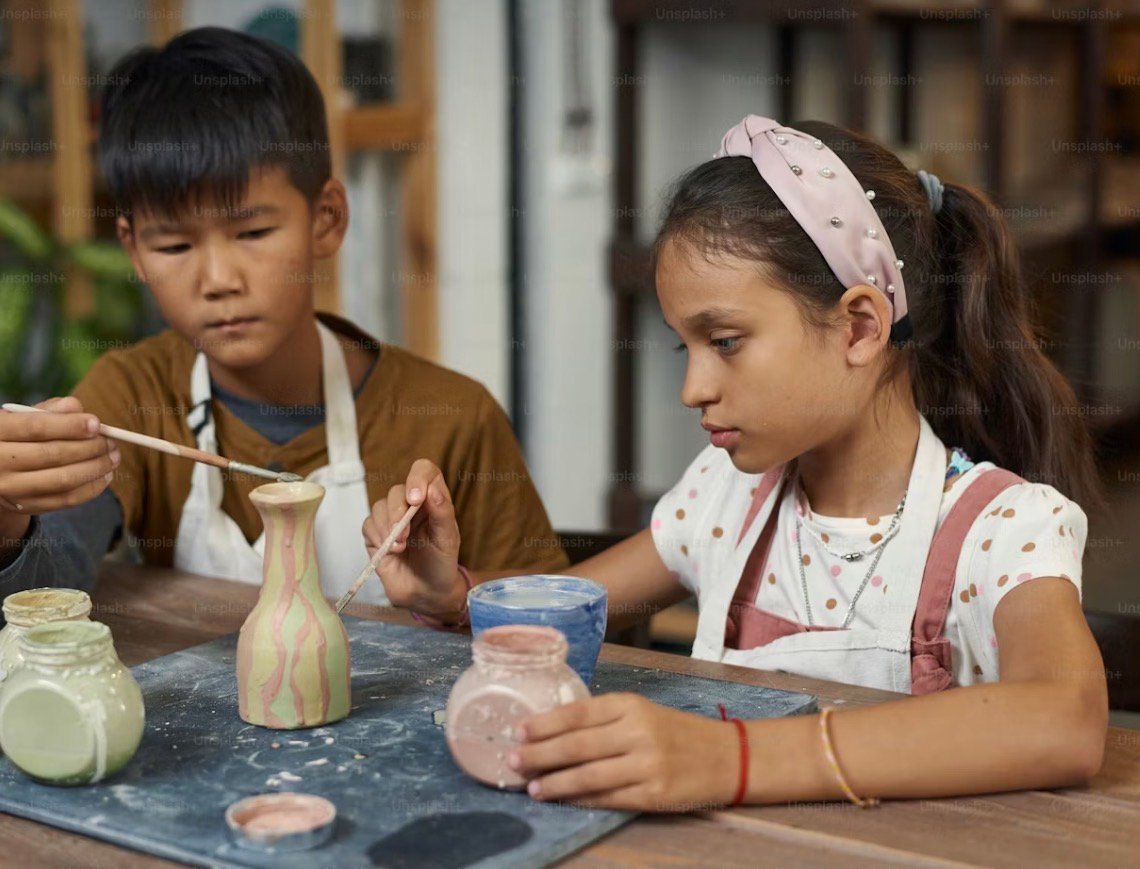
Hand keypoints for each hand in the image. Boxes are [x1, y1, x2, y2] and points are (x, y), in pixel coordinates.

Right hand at [0, 397, 118, 517]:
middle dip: (89, 447)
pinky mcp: (26, 505)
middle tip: (110, 441)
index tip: (96, 424)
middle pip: (53, 454)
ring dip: (95, 468)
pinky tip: (105, 475)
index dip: (69, 425)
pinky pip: (66, 500)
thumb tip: (75, 407)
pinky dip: (92, 487)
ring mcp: (11, 488)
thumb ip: (50, 410)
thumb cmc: (18, 437)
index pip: (35, 427)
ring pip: (63, 480)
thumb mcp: (24, 418)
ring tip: (113, 457)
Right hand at [361, 458, 462, 616]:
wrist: (426, 593)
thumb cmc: (441, 563)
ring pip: (379, 506)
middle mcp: (410, 505)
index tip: (416, 498)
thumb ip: (443, 512)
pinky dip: (377, 536)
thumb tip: (432, 489)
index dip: (417, 477)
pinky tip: (389, 551)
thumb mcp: (448, 539)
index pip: (423, 471)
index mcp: (432, 499)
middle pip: (396, 491)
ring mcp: (391, 518)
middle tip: (404, 534)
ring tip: (399, 548)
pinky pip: (368, 524)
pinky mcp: (375, 534)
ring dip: (387, 526)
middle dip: (398, 511)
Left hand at [509, 693, 741, 811]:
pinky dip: (580, 800)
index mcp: (631, 705)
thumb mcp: (643, 712)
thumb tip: (551, 732)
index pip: (578, 713)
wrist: (727, 756)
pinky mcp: (654, 794)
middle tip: (512, 760)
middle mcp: (637, 732)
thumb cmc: (676, 732)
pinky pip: (608, 798)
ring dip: (555, 783)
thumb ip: (604, 719)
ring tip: (531, 787)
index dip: (544, 723)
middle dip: (539, 754)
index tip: (518, 731)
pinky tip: (563, 800)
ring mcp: (646, 765)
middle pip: (576, 745)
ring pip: (588, 776)